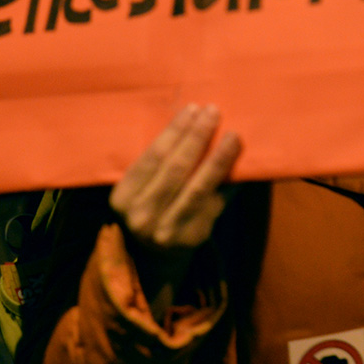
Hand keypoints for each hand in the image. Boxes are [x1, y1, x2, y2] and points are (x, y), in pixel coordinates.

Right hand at [110, 104, 240, 317]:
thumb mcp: (139, 187)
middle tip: (214, 112)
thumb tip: (193, 118)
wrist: (154, 255)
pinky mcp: (195, 237)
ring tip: (233, 136)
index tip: (192, 108)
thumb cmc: (149, 204)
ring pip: (199, 186)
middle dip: (197, 137)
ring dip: (218, 158)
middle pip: (176, 168)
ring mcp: (169, 230)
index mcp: (123, 197)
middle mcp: (143, 215)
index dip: (174, 131)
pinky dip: (228, 180)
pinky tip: (239, 162)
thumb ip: (157, 162)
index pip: (152, 157)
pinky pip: (216, 202)